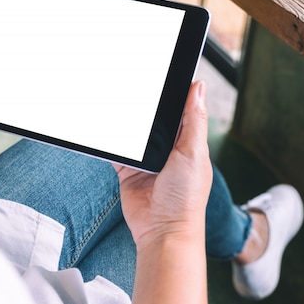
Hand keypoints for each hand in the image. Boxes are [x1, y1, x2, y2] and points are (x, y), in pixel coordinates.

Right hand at [114, 80, 212, 246]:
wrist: (162, 231)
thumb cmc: (185, 198)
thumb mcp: (193, 153)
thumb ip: (194, 120)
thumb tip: (199, 87)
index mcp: (188, 141)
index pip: (181, 109)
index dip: (173, 92)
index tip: (162, 72)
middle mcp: (168, 149)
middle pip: (154, 119)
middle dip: (145, 106)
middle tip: (132, 85)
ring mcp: (147, 160)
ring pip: (133, 132)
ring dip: (126, 122)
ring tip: (114, 101)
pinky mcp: (128, 170)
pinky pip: (117, 151)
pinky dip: (110, 142)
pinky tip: (103, 128)